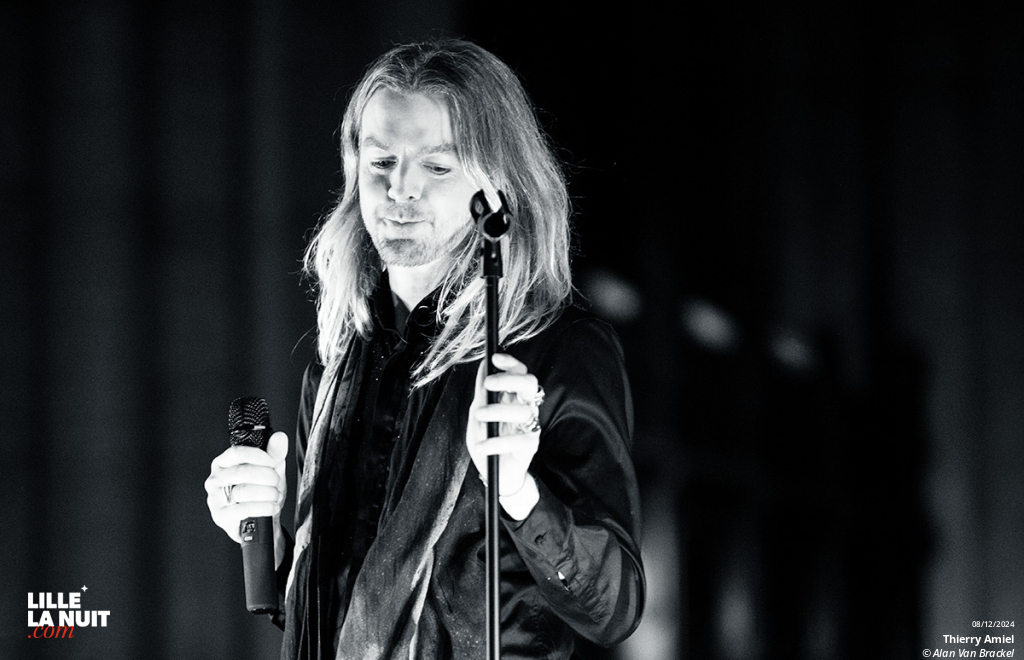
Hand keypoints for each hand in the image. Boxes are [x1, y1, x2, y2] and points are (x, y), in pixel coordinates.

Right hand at [204, 431, 287, 561]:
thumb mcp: (272, 469)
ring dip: (267, 493)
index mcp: (224, 463)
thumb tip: (279, 437)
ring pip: (243, 491)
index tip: (272, 462)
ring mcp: (215, 498)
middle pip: (242, 471)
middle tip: (276, 482)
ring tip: (275, 496)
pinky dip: (263, 508)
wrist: (262, 520)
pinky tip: (271, 507)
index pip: (237, 453)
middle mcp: (216, 478)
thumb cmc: (262, 491)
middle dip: (267, 477)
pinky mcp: (220, 516)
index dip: (258, 456)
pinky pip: (243, 509)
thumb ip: (275, 453)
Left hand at [467, 353, 541, 499]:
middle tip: (489, 384)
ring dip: (498, 410)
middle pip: (529, 384)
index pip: (520, 372)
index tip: (494, 358)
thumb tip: (482, 366)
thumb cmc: (487, 441)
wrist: (495, 476)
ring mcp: (530, 426)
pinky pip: (518, 440)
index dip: (510, 363)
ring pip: (523, 410)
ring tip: (479, 416)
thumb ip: (481, 393)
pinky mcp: (530, 447)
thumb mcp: (477, 415)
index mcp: (514, 397)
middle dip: (510, 379)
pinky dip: (497, 442)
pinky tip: (482, 446)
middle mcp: (526, 408)